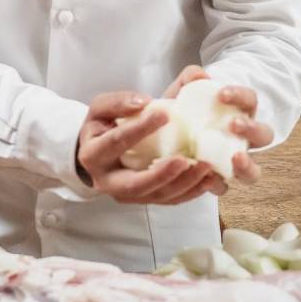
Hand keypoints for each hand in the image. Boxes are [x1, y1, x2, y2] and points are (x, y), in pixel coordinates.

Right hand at [75, 90, 227, 205]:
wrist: (100, 151)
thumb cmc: (103, 126)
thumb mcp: (102, 108)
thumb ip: (120, 100)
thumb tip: (144, 101)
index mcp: (93, 154)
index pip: (116, 142)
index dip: (140, 129)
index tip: (165, 114)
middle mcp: (107, 181)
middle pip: (134, 184)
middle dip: (161, 174)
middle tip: (184, 159)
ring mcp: (127, 195)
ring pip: (155, 195)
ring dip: (182, 184)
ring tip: (204, 167)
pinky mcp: (144, 200)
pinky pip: (169, 201)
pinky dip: (190, 192)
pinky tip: (208, 179)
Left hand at [161, 65, 271, 184]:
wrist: (163, 132)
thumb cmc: (181, 110)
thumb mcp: (181, 91)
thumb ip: (190, 78)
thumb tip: (200, 75)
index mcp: (238, 112)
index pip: (250, 100)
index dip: (241, 96)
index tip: (221, 94)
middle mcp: (242, 139)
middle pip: (264, 135)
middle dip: (252, 130)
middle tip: (234, 124)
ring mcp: (232, 161)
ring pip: (254, 170)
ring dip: (247, 165)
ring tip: (235, 158)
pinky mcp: (216, 179)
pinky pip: (224, 186)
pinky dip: (218, 184)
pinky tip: (208, 180)